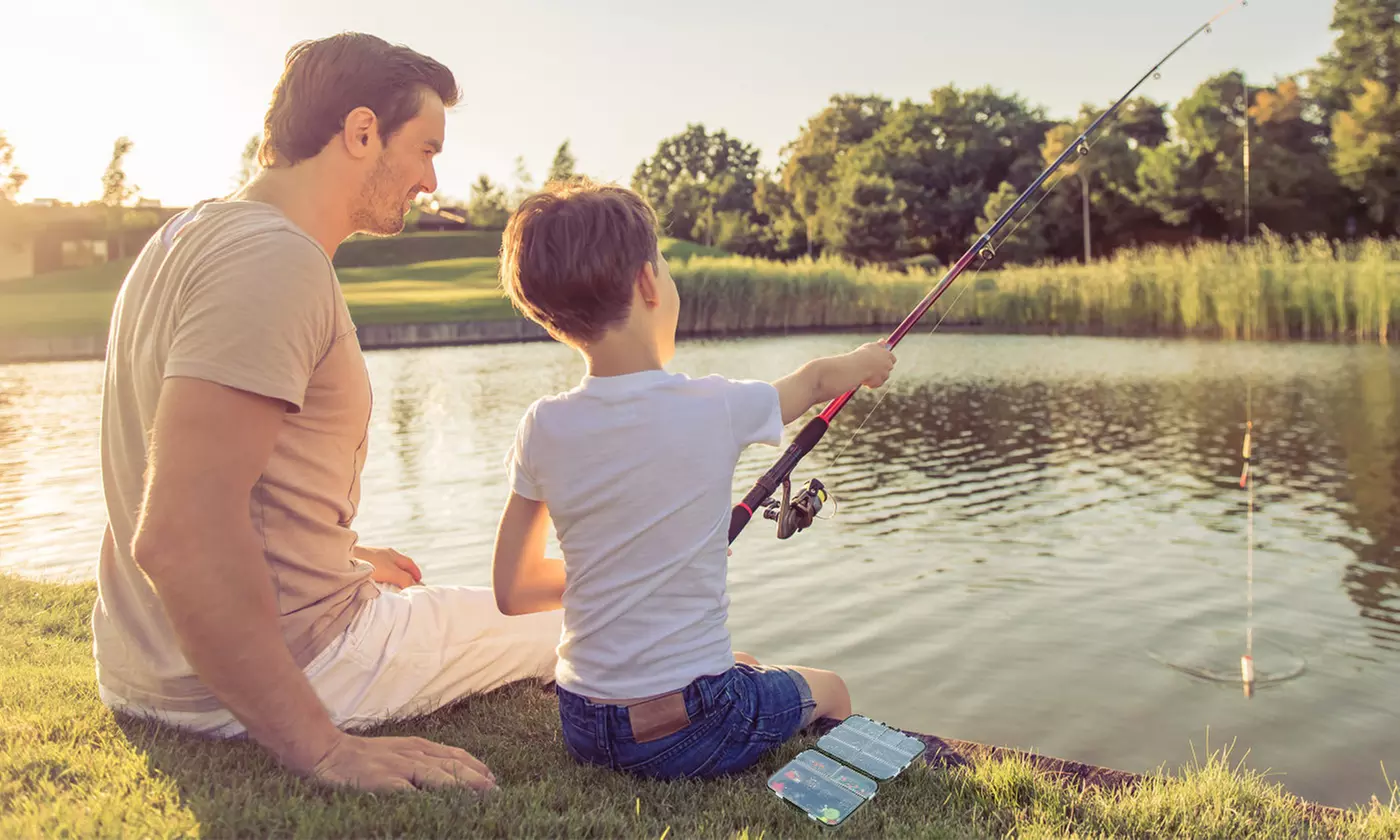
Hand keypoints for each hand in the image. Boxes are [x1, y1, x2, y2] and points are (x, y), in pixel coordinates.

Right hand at [307, 732, 495, 793]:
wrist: (328, 752)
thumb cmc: (366, 757)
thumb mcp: (400, 752)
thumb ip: (424, 761)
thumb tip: (452, 775)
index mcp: (419, 747)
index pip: (455, 756)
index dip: (477, 768)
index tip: (494, 781)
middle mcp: (413, 755)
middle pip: (452, 767)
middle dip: (476, 781)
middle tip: (497, 794)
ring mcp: (398, 768)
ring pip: (438, 777)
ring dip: (461, 788)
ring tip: (480, 799)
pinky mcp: (383, 782)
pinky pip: (409, 793)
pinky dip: (426, 800)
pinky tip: (441, 810)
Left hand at [355, 545, 422, 588]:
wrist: (343, 558)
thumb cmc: (369, 563)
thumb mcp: (391, 572)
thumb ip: (404, 579)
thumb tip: (414, 586)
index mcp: (393, 554)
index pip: (409, 563)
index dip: (415, 573)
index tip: (420, 583)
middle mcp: (383, 554)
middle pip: (399, 565)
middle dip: (405, 575)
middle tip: (408, 587)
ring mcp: (372, 558)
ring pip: (387, 568)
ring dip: (393, 578)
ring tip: (393, 589)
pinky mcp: (362, 564)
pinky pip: (376, 572)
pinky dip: (381, 578)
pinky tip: (378, 586)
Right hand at [850, 342, 895, 388]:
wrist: (857, 366)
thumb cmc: (862, 355)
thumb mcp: (870, 347)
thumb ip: (879, 345)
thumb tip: (883, 340)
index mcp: (887, 355)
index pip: (892, 358)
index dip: (886, 360)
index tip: (880, 360)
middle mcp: (888, 365)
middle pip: (888, 368)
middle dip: (881, 369)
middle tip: (871, 368)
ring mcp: (884, 374)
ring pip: (881, 377)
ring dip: (875, 376)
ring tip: (864, 372)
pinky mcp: (879, 383)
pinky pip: (876, 384)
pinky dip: (871, 383)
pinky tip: (863, 379)